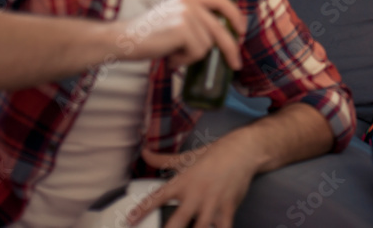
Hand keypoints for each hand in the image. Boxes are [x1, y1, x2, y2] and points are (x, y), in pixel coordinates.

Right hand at [117, 0, 246, 68]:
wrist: (124, 39)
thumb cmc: (149, 35)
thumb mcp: (175, 18)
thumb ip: (196, 21)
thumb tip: (222, 40)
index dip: (235, 15)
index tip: (241, 31)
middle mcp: (190, 2)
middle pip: (221, 28)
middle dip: (231, 49)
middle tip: (235, 64)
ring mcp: (187, 14)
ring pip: (208, 44)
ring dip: (193, 56)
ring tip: (174, 53)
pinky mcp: (183, 28)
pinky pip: (198, 51)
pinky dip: (186, 60)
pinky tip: (171, 56)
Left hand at [130, 145, 255, 227]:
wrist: (242, 151)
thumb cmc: (213, 155)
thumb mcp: (187, 157)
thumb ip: (163, 160)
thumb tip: (144, 152)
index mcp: (183, 182)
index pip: (157, 197)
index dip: (142, 210)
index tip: (130, 220)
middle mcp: (195, 194)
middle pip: (178, 221)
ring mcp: (212, 203)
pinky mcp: (228, 208)